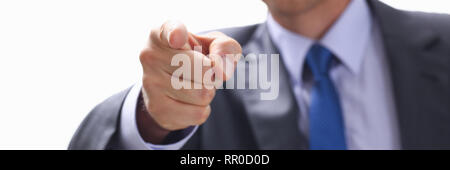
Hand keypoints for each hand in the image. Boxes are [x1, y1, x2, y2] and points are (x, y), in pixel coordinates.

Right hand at [137, 21, 241, 142]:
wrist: (171, 86)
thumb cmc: (195, 57)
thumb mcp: (213, 44)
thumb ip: (225, 48)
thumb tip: (221, 71)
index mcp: (161, 34)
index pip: (169, 30)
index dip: (176, 33)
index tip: (178, 37)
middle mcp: (151, 56)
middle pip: (204, 68)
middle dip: (212, 74)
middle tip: (202, 71)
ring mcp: (151, 84)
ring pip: (203, 94)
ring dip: (208, 92)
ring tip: (194, 85)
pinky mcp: (157, 109)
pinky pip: (198, 113)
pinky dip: (202, 109)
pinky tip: (189, 102)